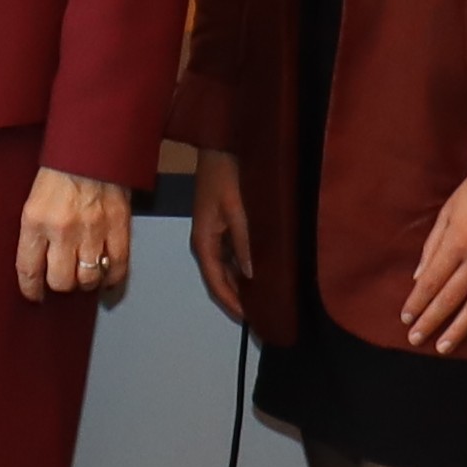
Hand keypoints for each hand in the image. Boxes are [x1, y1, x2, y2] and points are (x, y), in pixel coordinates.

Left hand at [17, 166, 134, 306]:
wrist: (93, 145)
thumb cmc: (61, 169)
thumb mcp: (34, 198)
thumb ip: (35, 230)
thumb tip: (37, 263)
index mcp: (35, 220)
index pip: (29, 269)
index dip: (31, 289)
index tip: (33, 294)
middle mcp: (63, 229)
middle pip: (61, 281)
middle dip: (60, 284)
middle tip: (61, 278)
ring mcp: (93, 230)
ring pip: (89, 278)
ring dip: (85, 281)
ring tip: (83, 273)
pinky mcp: (119, 227)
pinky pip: (118, 266)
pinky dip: (112, 278)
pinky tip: (107, 279)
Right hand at [189, 146, 258, 324]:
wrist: (221, 146)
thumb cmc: (227, 175)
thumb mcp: (237, 209)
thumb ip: (244, 242)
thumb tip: (252, 275)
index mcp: (204, 241)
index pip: (216, 282)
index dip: (232, 303)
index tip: (251, 320)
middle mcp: (205, 242)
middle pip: (219, 279)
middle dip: (236, 298)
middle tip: (261, 314)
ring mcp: (213, 233)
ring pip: (225, 268)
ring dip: (240, 283)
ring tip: (262, 298)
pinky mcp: (222, 224)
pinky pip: (230, 254)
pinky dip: (243, 266)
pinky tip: (259, 271)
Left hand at [398, 165, 466, 354]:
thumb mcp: (447, 211)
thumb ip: (432, 246)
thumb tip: (419, 278)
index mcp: (456, 242)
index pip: (431, 282)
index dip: (417, 302)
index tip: (406, 318)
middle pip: (450, 298)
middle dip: (431, 321)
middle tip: (416, 339)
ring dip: (459, 328)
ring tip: (445, 347)